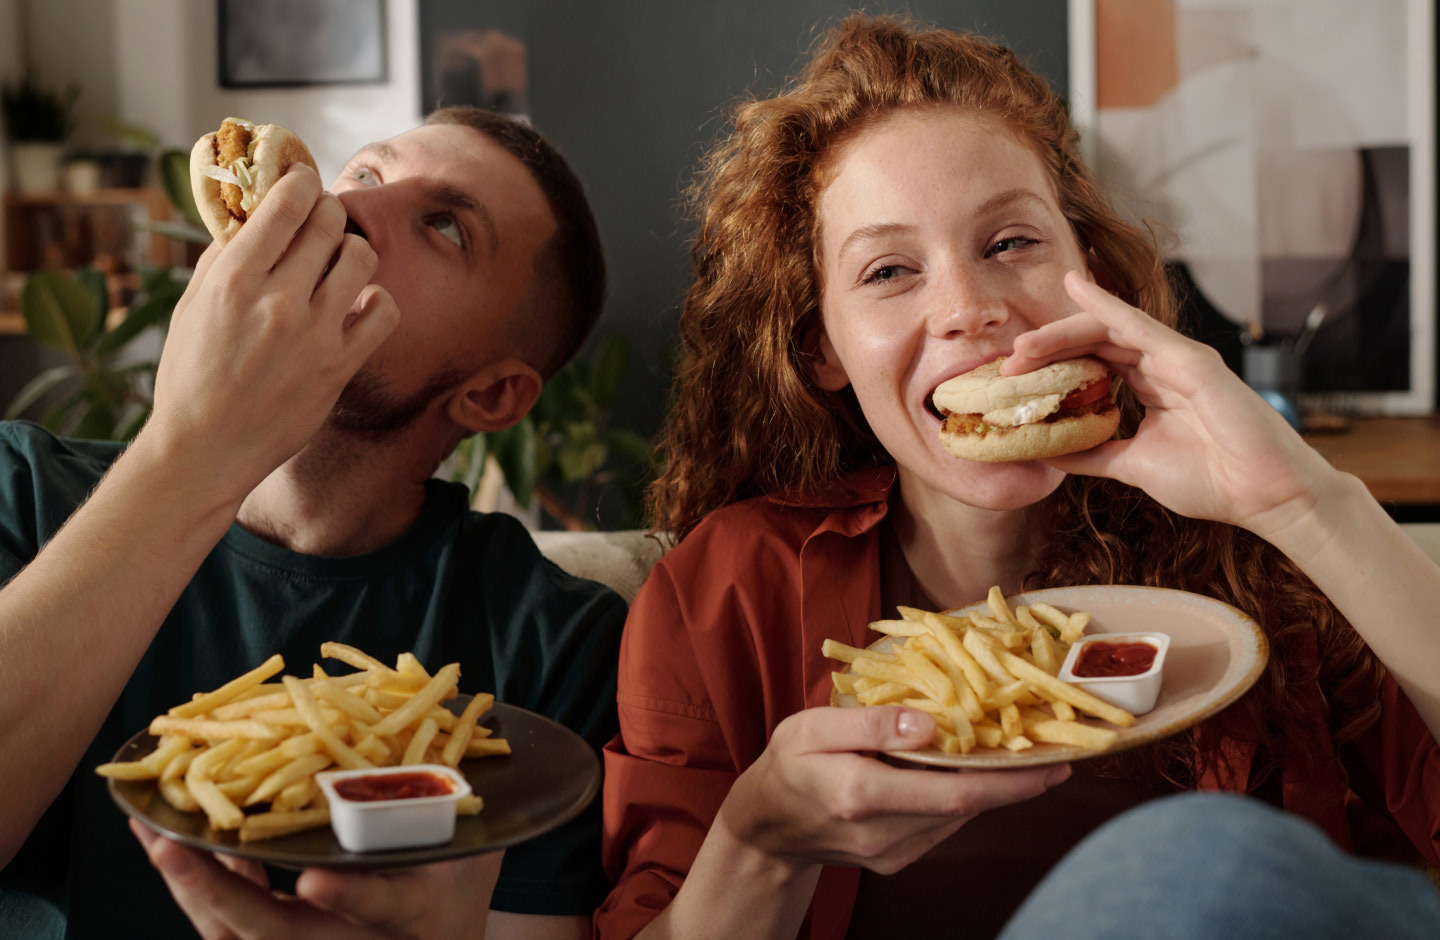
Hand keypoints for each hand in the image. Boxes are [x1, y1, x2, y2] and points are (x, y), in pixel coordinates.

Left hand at [132, 820, 498, 938]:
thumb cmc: (454, 894)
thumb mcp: (470, 855)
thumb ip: (451, 807)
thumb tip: (445, 725)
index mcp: (403, 918)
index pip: (377, 907)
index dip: (348, 893)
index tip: (315, 878)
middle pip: (271, 932)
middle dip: (215, 892)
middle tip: (170, 848)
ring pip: (234, 928)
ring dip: (189, 880)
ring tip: (150, 831)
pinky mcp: (278, 934)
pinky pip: (229, 915)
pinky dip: (200, 875)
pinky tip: (169, 838)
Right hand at [146, 164, 398, 497]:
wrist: (205, 448)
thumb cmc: (191, 376)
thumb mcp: (193, 306)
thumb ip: (224, 257)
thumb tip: (254, 214)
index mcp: (234, 278)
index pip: (286, 202)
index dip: (299, 181)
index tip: (301, 182)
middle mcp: (278, 300)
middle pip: (329, 221)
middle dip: (326, 212)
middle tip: (321, 222)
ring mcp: (315, 333)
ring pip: (362, 257)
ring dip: (353, 252)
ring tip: (338, 266)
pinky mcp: (341, 365)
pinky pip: (385, 310)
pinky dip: (376, 300)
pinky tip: (357, 306)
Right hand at [717, 706, 1067, 874]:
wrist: (767, 826)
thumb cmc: (787, 764)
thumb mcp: (811, 728)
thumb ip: (870, 724)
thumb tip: (928, 721)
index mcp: (861, 796)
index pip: (954, 791)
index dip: (1011, 779)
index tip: (1055, 762)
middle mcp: (883, 834)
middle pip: (967, 806)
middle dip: (1016, 779)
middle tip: (1058, 749)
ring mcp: (892, 853)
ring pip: (959, 815)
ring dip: (994, 786)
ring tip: (1026, 751)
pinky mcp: (897, 859)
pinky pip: (943, 822)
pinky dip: (966, 795)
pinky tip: (977, 770)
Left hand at [1004, 272, 1343, 537]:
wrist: (1264, 497)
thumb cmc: (1212, 481)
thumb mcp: (1134, 466)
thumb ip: (1095, 454)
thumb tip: (1052, 452)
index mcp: (1150, 387)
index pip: (1092, 362)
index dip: (1051, 365)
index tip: (1012, 379)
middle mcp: (1162, 366)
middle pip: (1093, 342)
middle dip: (1047, 348)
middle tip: (1007, 361)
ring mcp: (1177, 358)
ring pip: (1108, 329)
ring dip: (1062, 333)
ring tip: (1023, 346)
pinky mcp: (1192, 360)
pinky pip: (1140, 326)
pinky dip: (1105, 306)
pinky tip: (1078, 290)